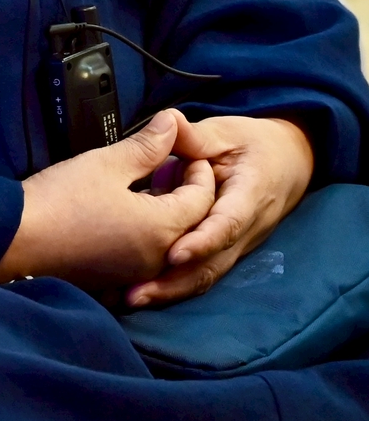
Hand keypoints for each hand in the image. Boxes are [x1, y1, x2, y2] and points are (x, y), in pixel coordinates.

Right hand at [0, 109, 216, 288]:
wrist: (15, 241)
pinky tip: (127, 214)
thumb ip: (146, 146)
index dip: (198, 171)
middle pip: (192, 223)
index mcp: (164, 228)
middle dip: (188, 193)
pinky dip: (148, 234)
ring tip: (148, 187)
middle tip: (169, 166)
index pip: (202, 198)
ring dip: (168, 213)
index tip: (186, 151)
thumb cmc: (60, 199)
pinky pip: (148, 255)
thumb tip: (174, 122)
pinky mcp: (118, 280)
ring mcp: (139, 273)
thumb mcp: (105, 164)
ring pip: (171, 241)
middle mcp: (160, 257)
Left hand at [126, 114, 313, 308]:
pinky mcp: (225, 251)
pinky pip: (202, 273)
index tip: (173, 254)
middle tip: (135, 293)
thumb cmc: (253, 145)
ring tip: (132, 299)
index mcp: (249, 196)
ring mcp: (237, 245)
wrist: (289, 163)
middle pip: (214, 263)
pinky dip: (175, 286)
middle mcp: (246, 229)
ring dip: (171, 291)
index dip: (202, 241)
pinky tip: (142, 293)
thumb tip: (169, 122)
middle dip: (175, 281)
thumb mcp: (228, 132)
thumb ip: (197, 136)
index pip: (226, 223)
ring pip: (207, 275)